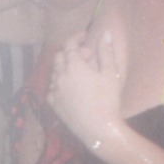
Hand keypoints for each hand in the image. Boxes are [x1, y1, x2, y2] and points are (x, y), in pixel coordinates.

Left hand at [47, 31, 124, 151]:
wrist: (99, 129)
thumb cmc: (108, 100)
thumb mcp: (111, 73)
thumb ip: (107, 52)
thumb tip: (105, 34)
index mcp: (74, 66)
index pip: (70, 44)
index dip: (76, 37)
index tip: (84, 36)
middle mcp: (60, 76)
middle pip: (59, 56)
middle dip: (71, 52)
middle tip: (86, 58)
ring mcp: (54, 91)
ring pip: (54, 72)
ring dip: (64, 67)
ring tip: (79, 73)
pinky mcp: (53, 104)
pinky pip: (51, 88)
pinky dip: (59, 83)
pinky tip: (69, 88)